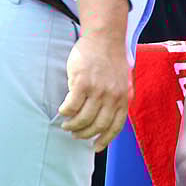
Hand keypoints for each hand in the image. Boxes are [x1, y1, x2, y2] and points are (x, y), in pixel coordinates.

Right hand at [58, 33, 130, 151]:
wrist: (105, 38)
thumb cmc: (110, 60)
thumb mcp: (121, 81)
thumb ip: (117, 98)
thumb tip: (108, 116)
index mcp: (123, 98)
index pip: (115, 126)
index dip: (104, 140)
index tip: (95, 147)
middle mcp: (112, 97)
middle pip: (97, 125)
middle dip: (84, 134)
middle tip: (74, 134)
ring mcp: (98, 90)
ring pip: (83, 118)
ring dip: (72, 125)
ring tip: (66, 125)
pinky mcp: (82, 82)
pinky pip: (71, 105)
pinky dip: (65, 112)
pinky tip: (62, 111)